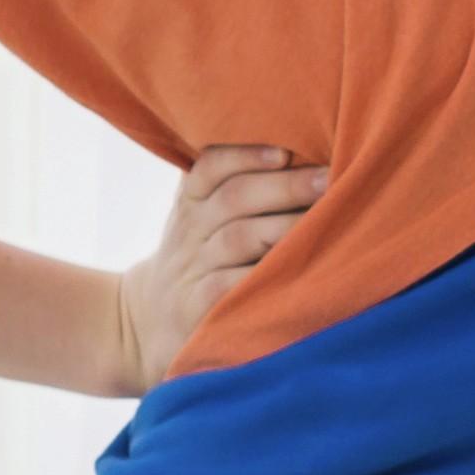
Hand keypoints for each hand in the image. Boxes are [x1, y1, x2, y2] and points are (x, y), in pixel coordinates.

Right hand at [93, 145, 324, 395]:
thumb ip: (235, 185)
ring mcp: (191, 269)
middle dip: (285, 186)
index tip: (285, 152)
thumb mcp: (201, 218)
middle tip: (329, 179)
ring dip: (283, 225)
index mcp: (192, 202)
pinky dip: (260, 275)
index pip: (211, 166)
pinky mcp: (194, 308)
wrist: (145, 322)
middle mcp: (190, 230)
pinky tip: (296, 267)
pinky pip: (226, 286)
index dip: (246, 154)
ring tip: (325, 217)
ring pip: (237, 238)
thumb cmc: (199, 260)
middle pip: (234, 198)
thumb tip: (304, 154)